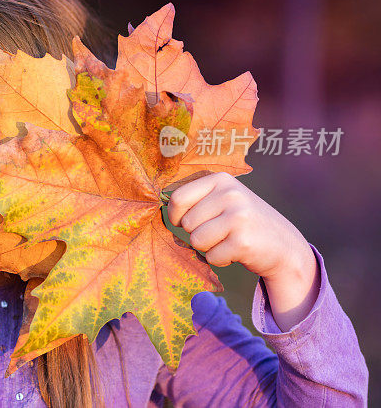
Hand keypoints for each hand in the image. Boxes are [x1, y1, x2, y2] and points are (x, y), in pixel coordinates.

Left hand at [167, 172, 318, 329]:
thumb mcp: (223, 199)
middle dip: (197, 234)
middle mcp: (230, 194)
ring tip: (227, 241)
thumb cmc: (242, 222)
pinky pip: (212, 256)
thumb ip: (195, 198)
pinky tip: (237, 251)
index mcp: (220, 180)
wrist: (283, 245)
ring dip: (208, 248)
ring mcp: (238, 216)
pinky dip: (220, 259)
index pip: (177, 198)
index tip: (185, 222)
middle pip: (187, 223)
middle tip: (219, 233)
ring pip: (196, 241)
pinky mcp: (243, 241)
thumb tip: (156, 199)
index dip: (176, 216)